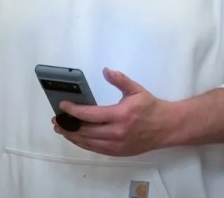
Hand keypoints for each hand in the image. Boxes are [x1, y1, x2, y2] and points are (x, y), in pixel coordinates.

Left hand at [53, 68, 168, 155]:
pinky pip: (96, 149)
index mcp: (120, 115)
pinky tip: (77, 138)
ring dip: (73, 136)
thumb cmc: (150, 107)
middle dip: (68, 126)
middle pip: (85, 131)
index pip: (89, 115)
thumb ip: (120, 80)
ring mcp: (117, 145)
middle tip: (56, 120)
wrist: (166, 127)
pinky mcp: (118, 152)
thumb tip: (106, 71)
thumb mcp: (136, 90)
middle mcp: (116, 133)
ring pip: (88, 143)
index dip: (73, 111)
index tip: (63, 106)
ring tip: (61, 130)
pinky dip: (83, 144)